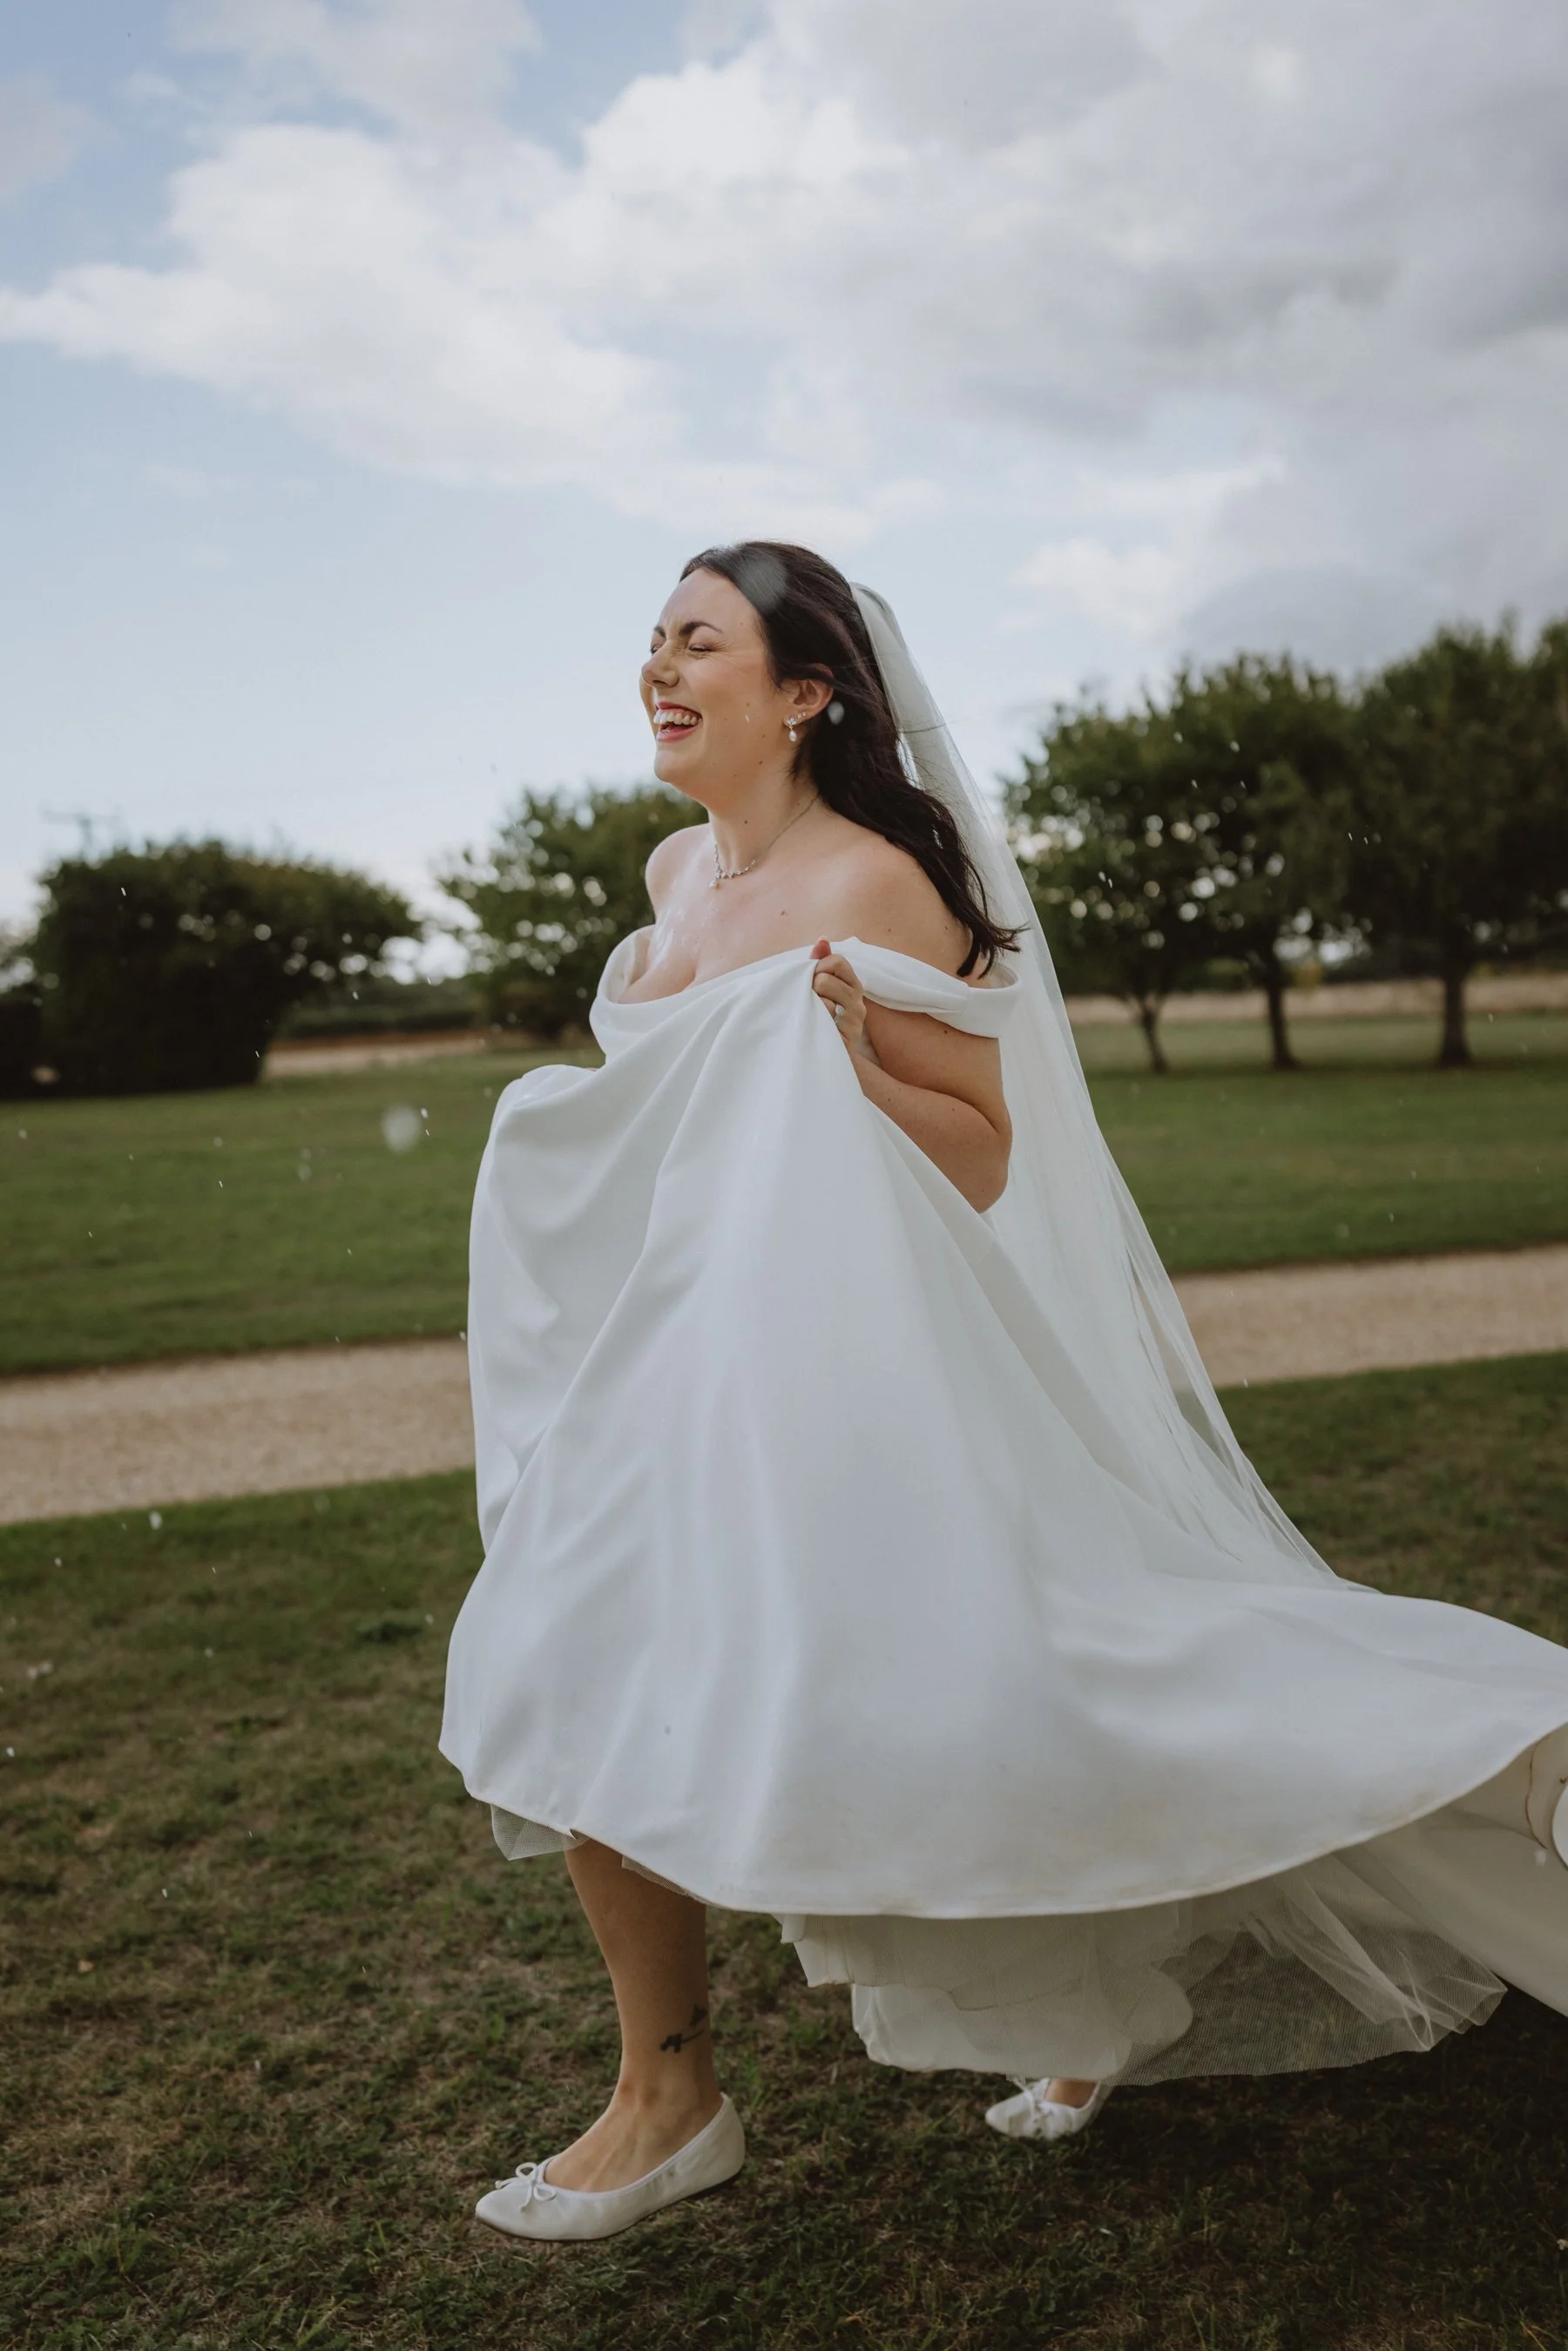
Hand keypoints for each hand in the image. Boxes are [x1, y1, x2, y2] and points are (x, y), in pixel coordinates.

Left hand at [810, 939, 873, 1059]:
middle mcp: (858, 1001)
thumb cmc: (821, 1017)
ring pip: (822, 996)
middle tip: (809, 1000)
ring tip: (811, 1015)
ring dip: (810, 1003)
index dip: (818, 966)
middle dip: (810, 986)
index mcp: (852, 985)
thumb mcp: (822, 988)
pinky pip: (822, 1017)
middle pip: (825, 977)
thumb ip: (822, 963)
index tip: (812, 979)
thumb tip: (822, 939)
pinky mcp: (846, 1037)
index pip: (837, 961)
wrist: (826, 1058)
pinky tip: (814, 1027)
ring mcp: (854, 1021)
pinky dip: (811, 1019)